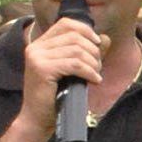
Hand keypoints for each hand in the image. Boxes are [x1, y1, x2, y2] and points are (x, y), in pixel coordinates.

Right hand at [19, 16, 102, 135]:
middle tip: (98, 68)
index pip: (66, 24)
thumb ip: (88, 53)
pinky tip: (95, 81)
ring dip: (93, 63)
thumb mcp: (75, 71)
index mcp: (41, 44)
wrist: (38, 118)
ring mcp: (36, 56)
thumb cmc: (57, 95)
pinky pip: (74, 64)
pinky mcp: (41, 68)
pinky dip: (89, 72)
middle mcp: (36, 47)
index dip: (86, 30)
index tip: (98, 44)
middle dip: (94, 51)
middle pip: (75, 36)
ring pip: (77, 50)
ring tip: (96, 76)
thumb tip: (105, 37)